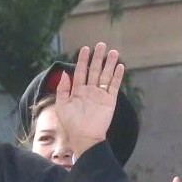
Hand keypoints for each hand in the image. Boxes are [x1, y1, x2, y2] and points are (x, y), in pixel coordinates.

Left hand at [52, 43, 125, 157]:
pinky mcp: (110, 101)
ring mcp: (100, 95)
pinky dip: (117, 76)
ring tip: (113, 52)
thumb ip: (62, 89)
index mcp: (77, 91)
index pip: (80, 71)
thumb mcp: (61, 105)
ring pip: (105, 76)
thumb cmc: (71, 124)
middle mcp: (90, 91)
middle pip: (94, 70)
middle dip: (98, 58)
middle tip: (101, 45)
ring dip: (109, 64)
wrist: (84, 137)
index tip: (85, 48)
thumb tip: (65, 73)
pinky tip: (120, 66)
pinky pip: (114, 86)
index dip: (82, 60)